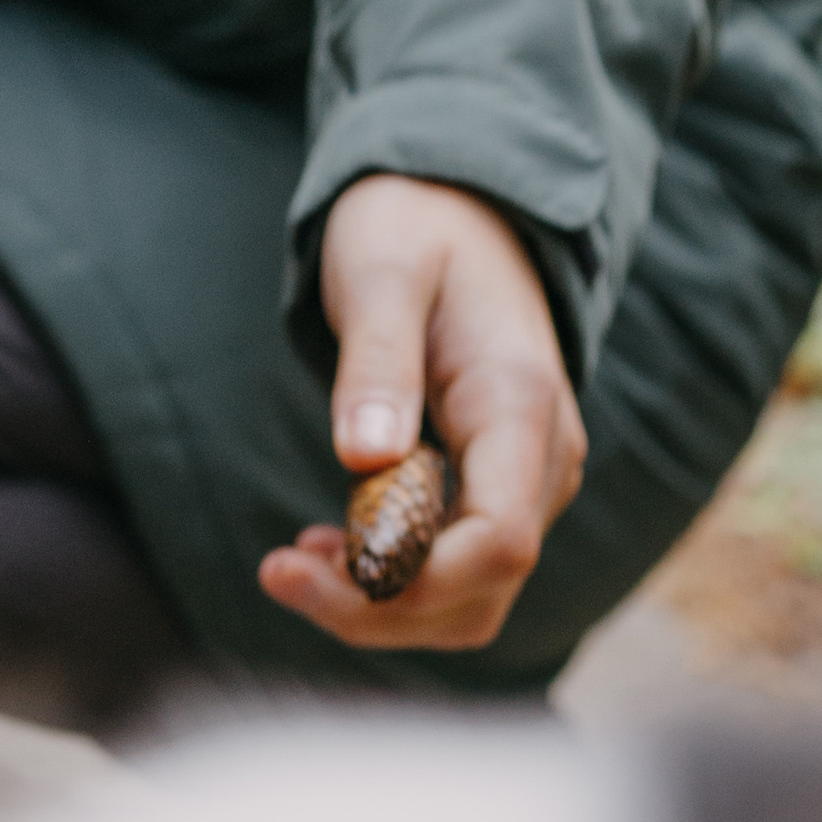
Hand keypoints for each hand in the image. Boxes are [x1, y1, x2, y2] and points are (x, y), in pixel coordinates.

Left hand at [258, 175, 586, 651]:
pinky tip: (327, 548)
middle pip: (477, 598)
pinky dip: (387, 585)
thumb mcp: (383, 270)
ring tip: (298, 560)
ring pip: (465, 607)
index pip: (497, 546)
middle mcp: (542, 463)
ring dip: (377, 609)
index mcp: (519, 408)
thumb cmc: (416, 228)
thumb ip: (377, 360)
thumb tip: (364, 456)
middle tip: (278, 570)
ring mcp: (527, 487)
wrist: (464, 209)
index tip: (295, 564)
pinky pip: (453, 579)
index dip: (403, 585)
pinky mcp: (497, 497)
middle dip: (373, 611)